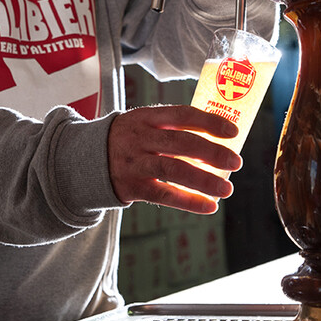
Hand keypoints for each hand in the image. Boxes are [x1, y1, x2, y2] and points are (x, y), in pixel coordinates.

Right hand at [108, 104, 240, 213]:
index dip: (209, 122)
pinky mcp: (131, 186)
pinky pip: (163, 194)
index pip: (181, 114)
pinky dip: (188, 201)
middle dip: (211, 152)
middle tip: (236, 162)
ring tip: (227, 189)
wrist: (83, 160)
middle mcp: (140, 138)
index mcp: (146, 117)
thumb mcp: (143, 124)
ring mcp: (134, 162)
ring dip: (204, 180)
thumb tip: (218, 141)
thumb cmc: (128, 140)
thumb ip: (172, 128)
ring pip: (173, 170)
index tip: (233, 132)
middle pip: (180, 143)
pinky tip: (209, 206)